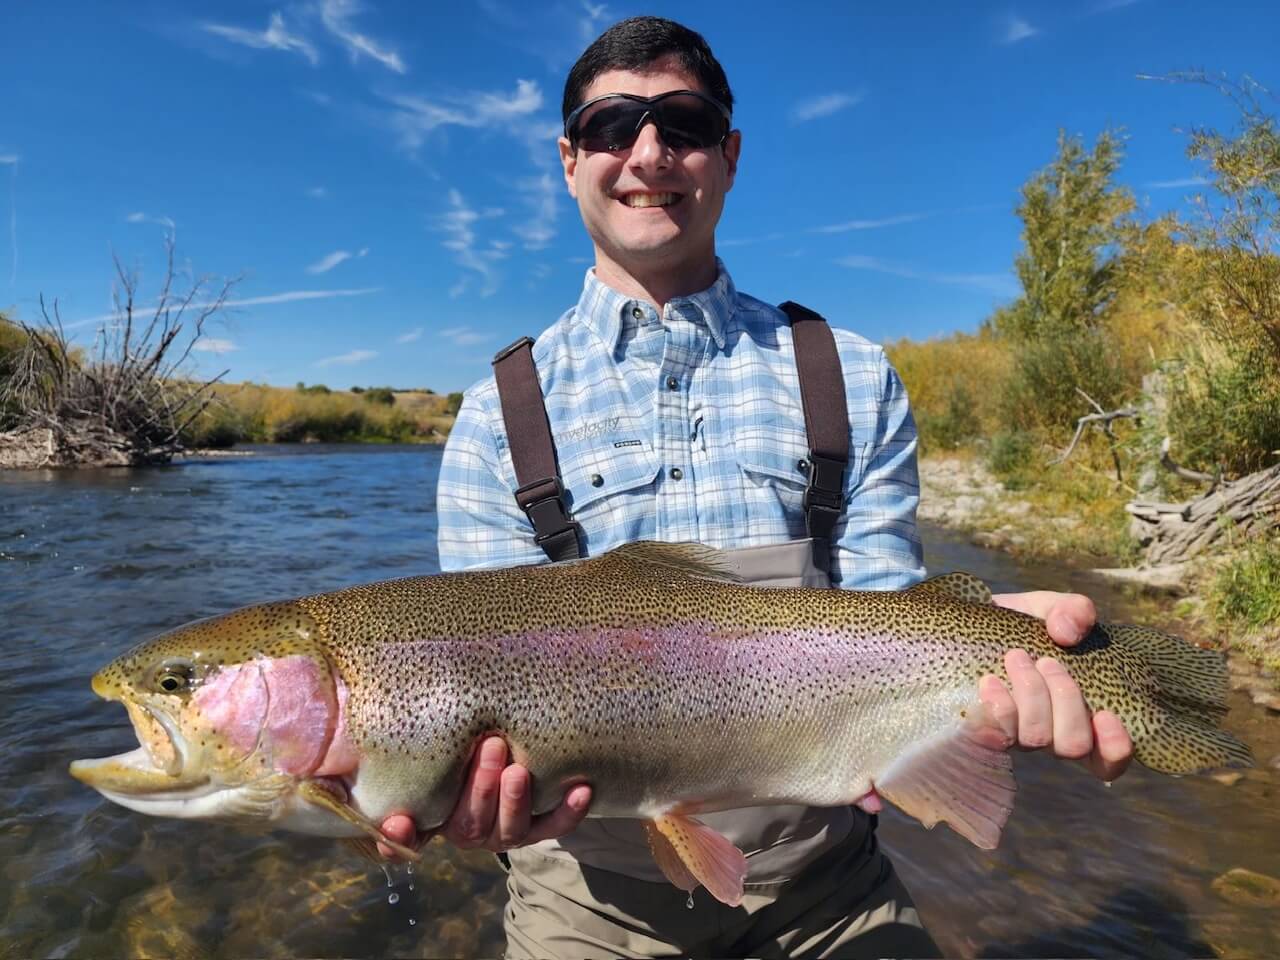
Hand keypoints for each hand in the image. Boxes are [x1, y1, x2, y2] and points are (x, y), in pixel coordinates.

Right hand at [376, 736, 591, 858]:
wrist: (507, 746)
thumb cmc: (459, 738)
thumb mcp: (431, 736)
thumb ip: (414, 732)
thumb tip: (361, 706)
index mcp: (431, 811)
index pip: (403, 833)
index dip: (396, 834)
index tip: (398, 821)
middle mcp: (465, 828)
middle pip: (467, 822)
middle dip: (479, 787)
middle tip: (491, 746)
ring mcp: (502, 832)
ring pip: (508, 831)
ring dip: (515, 801)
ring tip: (519, 771)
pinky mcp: (536, 828)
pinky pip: (552, 826)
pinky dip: (567, 811)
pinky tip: (581, 789)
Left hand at [981, 591, 1132, 781]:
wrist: (962, 626)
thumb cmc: (1017, 625)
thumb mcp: (1049, 609)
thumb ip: (1072, 611)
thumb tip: (1068, 632)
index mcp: (1079, 714)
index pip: (1109, 758)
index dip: (1115, 747)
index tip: (1105, 714)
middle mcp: (1050, 733)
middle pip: (1073, 745)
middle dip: (1065, 699)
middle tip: (1047, 661)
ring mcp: (1015, 734)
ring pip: (1036, 738)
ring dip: (1031, 695)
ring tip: (1016, 657)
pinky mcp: (982, 728)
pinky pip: (994, 735)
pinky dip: (998, 707)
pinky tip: (990, 681)